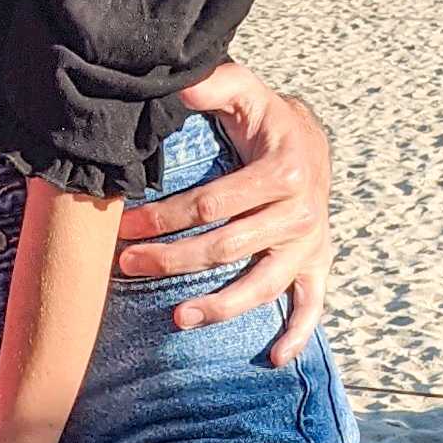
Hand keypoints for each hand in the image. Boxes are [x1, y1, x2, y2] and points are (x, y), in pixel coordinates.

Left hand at [118, 63, 332, 363]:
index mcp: (282, 173)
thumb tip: (179, 84)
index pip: (210, 205)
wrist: (313, 138)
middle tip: (128, 266)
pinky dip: (298, 332)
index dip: (163, 217)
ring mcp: (311, 243)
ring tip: (178, 318)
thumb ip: (213, 84)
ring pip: (263, 285)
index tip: (124, 229)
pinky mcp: (319, 263)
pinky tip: (276, 358)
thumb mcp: (244, 91)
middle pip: (226, 248)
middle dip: (172, 259)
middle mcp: (301, 213)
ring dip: (221, 307)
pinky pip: (312, 304)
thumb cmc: (267, 118)